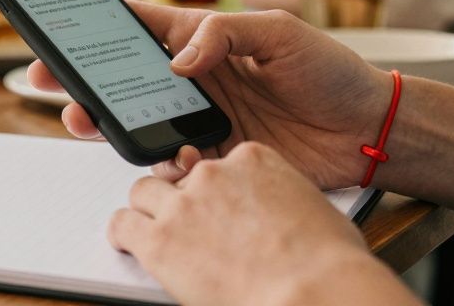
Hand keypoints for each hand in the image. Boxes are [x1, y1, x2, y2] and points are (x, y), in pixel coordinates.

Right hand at [28, 3, 391, 188]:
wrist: (368, 129)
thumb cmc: (331, 71)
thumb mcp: (281, 33)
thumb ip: (224, 34)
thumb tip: (177, 60)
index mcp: (205, 37)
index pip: (141, 24)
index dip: (98, 24)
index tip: (60, 25)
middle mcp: (196, 76)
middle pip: (124, 74)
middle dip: (82, 76)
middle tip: (48, 80)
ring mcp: (203, 115)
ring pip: (138, 116)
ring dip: (106, 119)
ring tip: (81, 119)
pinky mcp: (216, 153)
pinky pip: (171, 157)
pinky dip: (160, 158)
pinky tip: (166, 155)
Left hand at [112, 142, 392, 305]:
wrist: (313, 294)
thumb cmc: (329, 264)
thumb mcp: (318, 211)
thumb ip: (287, 201)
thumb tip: (288, 217)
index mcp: (254, 160)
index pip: (221, 163)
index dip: (219, 188)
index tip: (222, 205)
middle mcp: (214, 174)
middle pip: (181, 175)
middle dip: (183, 198)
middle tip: (191, 224)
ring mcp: (184, 204)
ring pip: (144, 192)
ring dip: (149, 211)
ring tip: (157, 231)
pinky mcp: (160, 240)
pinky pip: (123, 224)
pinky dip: (123, 233)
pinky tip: (129, 243)